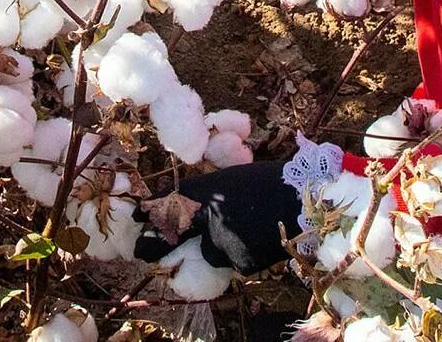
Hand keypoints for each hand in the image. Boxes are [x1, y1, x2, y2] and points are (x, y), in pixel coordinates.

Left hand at [133, 161, 300, 272]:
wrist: (306, 199)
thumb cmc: (269, 182)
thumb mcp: (230, 179)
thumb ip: (204, 195)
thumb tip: (176, 206)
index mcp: (207, 191)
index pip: (168, 203)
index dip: (149, 213)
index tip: (135, 219)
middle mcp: (208, 217)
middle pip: (175, 235)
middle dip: (155, 244)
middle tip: (141, 250)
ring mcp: (224, 243)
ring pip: (209, 252)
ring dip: (216, 247)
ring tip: (243, 230)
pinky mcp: (240, 262)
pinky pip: (231, 263)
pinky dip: (239, 255)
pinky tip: (257, 239)